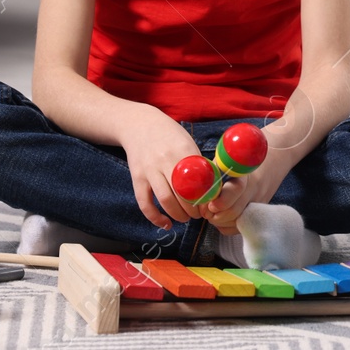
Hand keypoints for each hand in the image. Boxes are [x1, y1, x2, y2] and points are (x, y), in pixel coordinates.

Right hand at [117, 105, 203, 228]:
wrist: (139, 125)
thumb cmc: (169, 135)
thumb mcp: (188, 143)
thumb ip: (198, 164)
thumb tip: (213, 189)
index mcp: (183, 151)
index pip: (198, 180)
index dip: (206, 198)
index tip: (210, 206)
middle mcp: (165, 161)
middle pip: (183, 193)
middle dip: (193, 210)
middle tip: (199, 215)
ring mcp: (149, 170)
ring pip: (165, 200)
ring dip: (178, 215)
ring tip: (185, 219)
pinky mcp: (137, 178)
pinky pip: (144, 203)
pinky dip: (155, 217)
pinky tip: (166, 224)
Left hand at [202, 157, 285, 234]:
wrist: (269, 166)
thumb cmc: (238, 163)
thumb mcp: (224, 162)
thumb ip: (211, 174)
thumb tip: (196, 191)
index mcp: (243, 175)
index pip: (235, 190)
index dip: (221, 201)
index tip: (210, 205)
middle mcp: (252, 191)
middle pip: (233, 212)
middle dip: (214, 215)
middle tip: (206, 211)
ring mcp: (257, 204)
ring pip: (235, 223)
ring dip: (218, 221)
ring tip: (211, 213)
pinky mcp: (257, 215)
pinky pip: (237, 229)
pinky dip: (225, 226)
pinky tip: (221, 217)